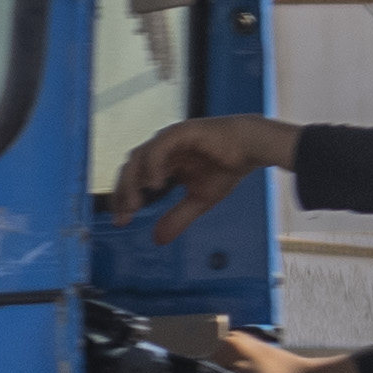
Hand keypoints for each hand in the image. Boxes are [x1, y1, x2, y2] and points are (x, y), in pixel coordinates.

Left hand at [106, 112, 298, 221]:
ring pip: (139, 157)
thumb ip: (178, 218)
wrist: (251, 148)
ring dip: (133, 181)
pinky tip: (155, 184)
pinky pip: (159, 147)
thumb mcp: (200, 200)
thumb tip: (157, 240)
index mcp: (164, 162)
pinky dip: (152, 164)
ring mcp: (169, 139)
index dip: (124, 199)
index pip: (135, 179)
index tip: (121, 221)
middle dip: (123, 193)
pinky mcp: (180, 132)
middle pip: (131, 168)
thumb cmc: (227, 167)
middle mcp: (162, 149)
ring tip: (135, 204)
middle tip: (123, 217)